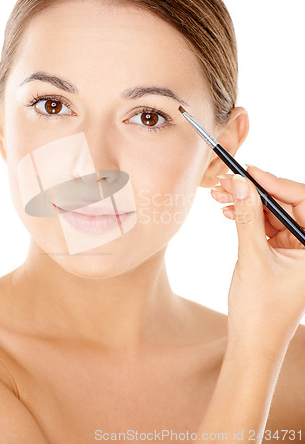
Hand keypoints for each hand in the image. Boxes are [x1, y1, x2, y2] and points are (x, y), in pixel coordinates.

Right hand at [211, 165, 304, 357]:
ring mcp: (296, 250)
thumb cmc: (261, 310)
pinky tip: (228, 211)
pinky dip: (246, 218)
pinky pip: (264, 227)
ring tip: (220, 195)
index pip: (303, 201)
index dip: (275, 183)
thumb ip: (247, 217)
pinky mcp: (280, 254)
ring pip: (272, 214)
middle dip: (254, 192)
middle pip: (285, 206)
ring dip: (246, 204)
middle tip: (227, 182)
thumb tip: (241, 183)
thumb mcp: (252, 258)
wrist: (253, 343)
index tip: (249, 171)